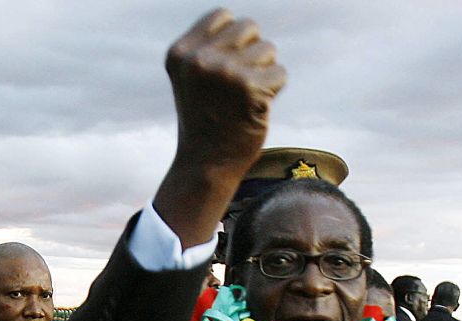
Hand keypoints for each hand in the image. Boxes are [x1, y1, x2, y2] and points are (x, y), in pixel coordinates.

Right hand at [169, 9, 284, 178]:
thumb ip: (211, 46)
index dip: (232, 38)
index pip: (222, 15)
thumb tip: (246, 24)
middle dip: (251, 52)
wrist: (205, 164)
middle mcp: (200, 60)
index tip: (224, 66)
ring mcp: (225, 73)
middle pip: (248, 27)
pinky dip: (274, 89)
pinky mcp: (251, 88)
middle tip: (237, 83)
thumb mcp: (193, 77)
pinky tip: (254, 108)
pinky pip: (280, 73)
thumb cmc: (204, 118)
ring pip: (268, 48)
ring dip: (263, 72)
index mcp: (180, 53)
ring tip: (244, 97)